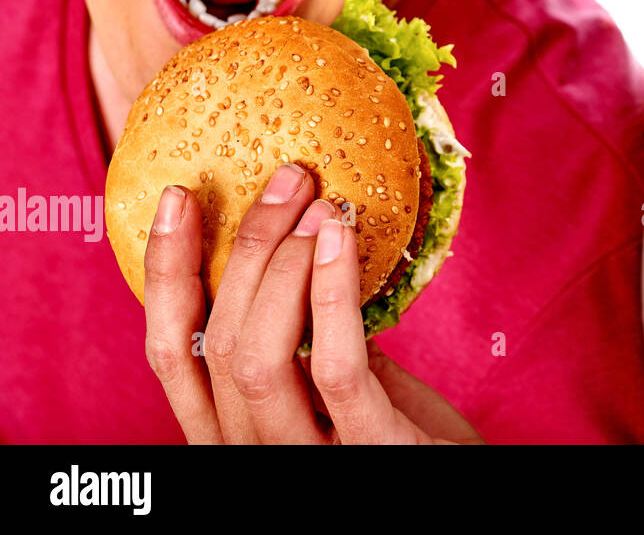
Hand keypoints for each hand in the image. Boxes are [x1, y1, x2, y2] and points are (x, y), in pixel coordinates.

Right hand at [142, 162, 483, 443]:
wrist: (455, 485)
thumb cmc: (395, 430)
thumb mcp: (335, 379)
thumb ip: (303, 331)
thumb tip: (293, 230)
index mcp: (230, 428)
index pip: (172, 349)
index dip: (166, 271)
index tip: (178, 197)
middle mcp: (250, 451)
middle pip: (216, 341)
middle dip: (246, 247)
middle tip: (287, 181)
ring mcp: (302, 459)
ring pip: (258, 358)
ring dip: (285, 266)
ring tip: (319, 206)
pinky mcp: (367, 452)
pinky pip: (335, 367)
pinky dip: (332, 295)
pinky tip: (340, 240)